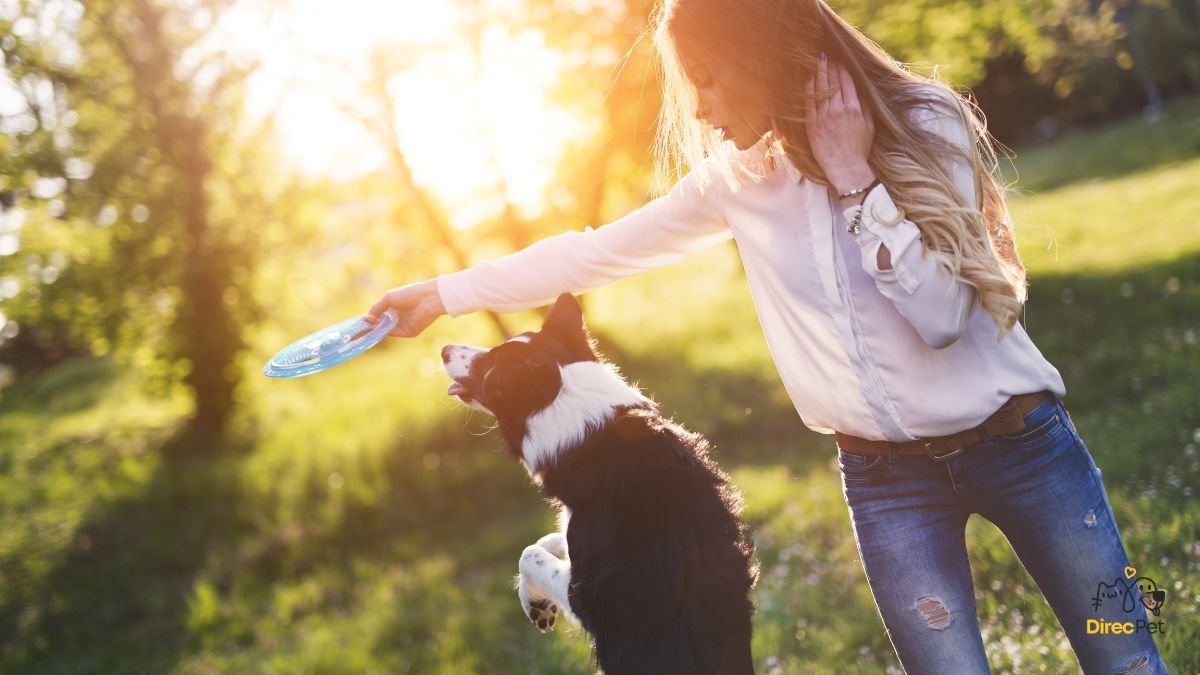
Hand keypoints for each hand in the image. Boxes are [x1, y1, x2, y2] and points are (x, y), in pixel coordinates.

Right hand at [364, 278, 445, 337]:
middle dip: (369, 329)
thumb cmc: (409, 294)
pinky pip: (394, 333)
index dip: (368, 320)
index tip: (357, 325)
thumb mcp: (388, 299)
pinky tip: (376, 330)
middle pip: (380, 325)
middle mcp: (396, 317)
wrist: (429, 299)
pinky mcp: (409, 332)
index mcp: (392, 307)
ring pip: (385, 330)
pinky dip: (385, 332)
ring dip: (375, 331)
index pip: (377, 316)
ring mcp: (402, 325)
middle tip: (355, 333)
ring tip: (363, 331)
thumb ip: (376, 308)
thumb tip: (366, 319)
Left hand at [806, 56, 875, 195]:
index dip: (842, 68)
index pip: (847, 81)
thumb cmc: (859, 148)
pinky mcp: (813, 125)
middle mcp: (839, 110)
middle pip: (833, 82)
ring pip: (821, 89)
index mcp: (855, 108)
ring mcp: (825, 117)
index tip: (840, 60)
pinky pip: (809, 103)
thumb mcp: (869, 125)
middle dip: (830, 66)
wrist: (846, 168)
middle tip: (826, 55)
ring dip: (819, 72)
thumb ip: (865, 105)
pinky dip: (809, 89)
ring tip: (818, 61)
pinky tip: (808, 78)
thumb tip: (860, 90)